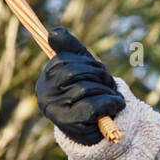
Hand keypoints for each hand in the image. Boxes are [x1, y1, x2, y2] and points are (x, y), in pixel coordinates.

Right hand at [36, 27, 124, 144]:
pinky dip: (111, 103)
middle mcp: (45, 95)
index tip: (95, 72)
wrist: (101, 128)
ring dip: (106, 91)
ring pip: (86, 88)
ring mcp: (56, 111)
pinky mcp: (71, 125)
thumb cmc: (92, 93)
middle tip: (107, 85)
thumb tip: (53, 32)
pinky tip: (114, 106)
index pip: (65, 58)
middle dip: (99, 75)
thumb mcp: (82, 67)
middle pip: (75, 72)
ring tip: (109, 98)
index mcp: (46, 79)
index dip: (87, 63)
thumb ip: (71, 49)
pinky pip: (95, 105)